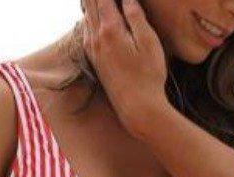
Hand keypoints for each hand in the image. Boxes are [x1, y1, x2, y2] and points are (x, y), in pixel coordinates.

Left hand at [82, 0, 169, 135]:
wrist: (137, 108)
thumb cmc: (148, 76)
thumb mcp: (148, 42)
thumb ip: (135, 16)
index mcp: (110, 28)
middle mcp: (96, 37)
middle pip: (89, 3)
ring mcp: (93, 50)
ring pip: (85, 16)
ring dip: (91, 3)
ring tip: (98, 1)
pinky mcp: (94, 60)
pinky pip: (86, 31)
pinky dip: (88, 18)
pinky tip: (93, 17)